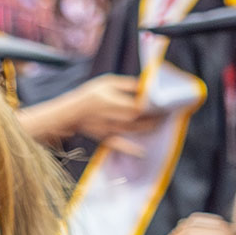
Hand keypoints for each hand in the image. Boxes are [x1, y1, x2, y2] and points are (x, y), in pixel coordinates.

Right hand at [19, 75, 152, 149]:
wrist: (70, 113)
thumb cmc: (89, 94)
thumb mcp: (106, 82)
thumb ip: (126, 84)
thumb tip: (144, 87)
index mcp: (112, 100)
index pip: (137, 104)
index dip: (151, 105)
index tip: (162, 103)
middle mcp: (111, 116)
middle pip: (137, 118)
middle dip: (153, 117)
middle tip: (165, 114)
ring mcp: (108, 129)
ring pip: (132, 130)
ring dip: (147, 128)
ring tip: (159, 125)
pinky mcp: (105, 138)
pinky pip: (119, 145)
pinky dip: (130, 150)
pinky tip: (142, 152)